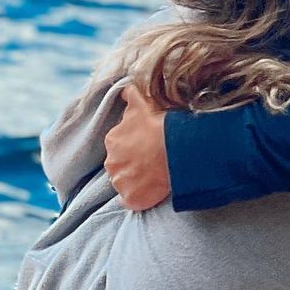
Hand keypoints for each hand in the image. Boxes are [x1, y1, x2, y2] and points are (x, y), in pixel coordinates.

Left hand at [104, 84, 171, 210]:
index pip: (119, 143)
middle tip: (155, 157)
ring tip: (158, 173)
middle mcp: (111, 162)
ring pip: (126, 181)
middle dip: (134, 161)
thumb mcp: (144, 101)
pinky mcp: (132, 199)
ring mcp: (121, 183)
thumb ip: (130, 94)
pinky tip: (154, 189)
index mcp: (112, 139)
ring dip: (138, 179)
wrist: (178, 148)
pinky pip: (132, 200)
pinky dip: (141, 196)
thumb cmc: (162, 122)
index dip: (135, 142)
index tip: (150, 142)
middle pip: (121, 163)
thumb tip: (123, 90)